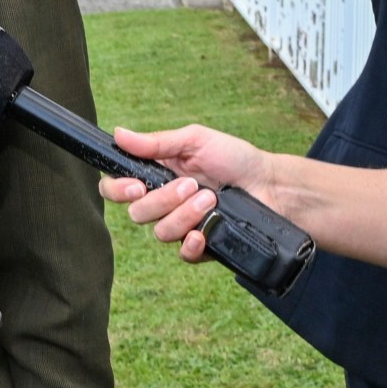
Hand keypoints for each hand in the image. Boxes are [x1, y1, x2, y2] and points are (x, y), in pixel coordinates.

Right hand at [98, 124, 273, 264]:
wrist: (269, 183)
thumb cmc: (234, 157)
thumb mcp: (195, 140)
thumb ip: (156, 142)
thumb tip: (119, 134)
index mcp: (155, 175)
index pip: (117, 189)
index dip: (117, 191)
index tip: (135, 186)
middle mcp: (163, 203)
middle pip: (137, 213)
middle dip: (163, 199)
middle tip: (191, 185)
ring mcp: (181, 226)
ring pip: (160, 232)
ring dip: (184, 215)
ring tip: (211, 199)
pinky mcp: (200, 246)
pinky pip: (182, 253)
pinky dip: (191, 243)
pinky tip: (205, 231)